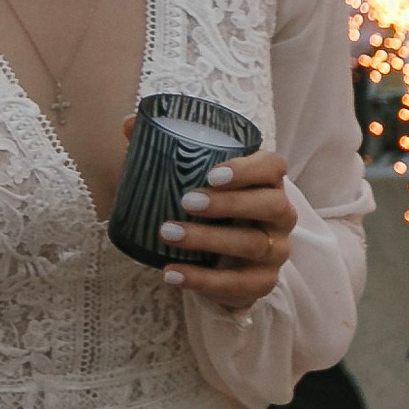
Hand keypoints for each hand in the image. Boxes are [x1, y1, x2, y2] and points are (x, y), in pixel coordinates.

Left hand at [127, 113, 296, 311]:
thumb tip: (129, 123)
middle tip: (186, 201)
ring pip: (253, 245)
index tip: (213, 174)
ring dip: (209, 240)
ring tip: (167, 233)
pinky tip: (171, 274)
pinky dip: (203, 281)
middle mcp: (280, 215)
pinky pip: (239, 285)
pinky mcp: (262, 283)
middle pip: (272, 205)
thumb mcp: (190, 179)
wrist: (219, 261)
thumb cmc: (207, 208)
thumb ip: (163, 149)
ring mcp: (276, 251)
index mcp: (266, 182)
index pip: (274, 167)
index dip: (249, 169)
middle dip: (229, 203)